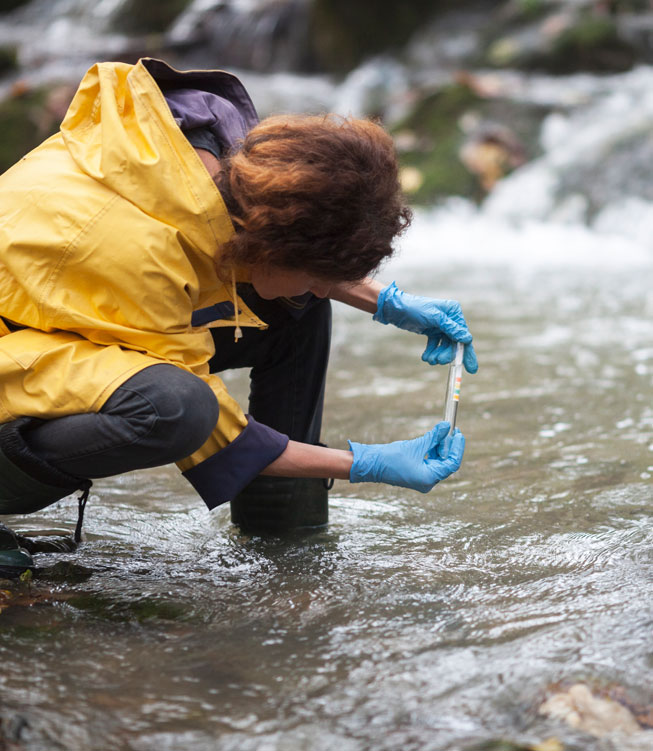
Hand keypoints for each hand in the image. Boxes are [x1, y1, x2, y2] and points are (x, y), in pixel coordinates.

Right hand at [348, 422, 464, 492]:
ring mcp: (422, 478)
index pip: (452, 463)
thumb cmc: (392, 457)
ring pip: (438, 461)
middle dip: (450, 446)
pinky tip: (434, 438)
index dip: (457, 448)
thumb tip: (447, 426)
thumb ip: (434, 437)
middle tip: (452, 429)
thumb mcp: (416, 445)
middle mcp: (428, 481)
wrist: (372, 464)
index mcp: (429, 478)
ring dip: (441, 446)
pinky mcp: (417, 474)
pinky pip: (430, 462)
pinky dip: (433, 450)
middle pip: (446, 463)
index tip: (459, 433)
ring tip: (442, 431)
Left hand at [374, 282, 477, 372]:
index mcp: (454, 312)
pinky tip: (425, 357)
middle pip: (455, 343)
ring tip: (429, 360)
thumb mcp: (434, 318)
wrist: (396, 309)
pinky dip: (432, 352)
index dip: (467, 352)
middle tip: (439, 361)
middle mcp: (450, 319)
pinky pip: (436, 345)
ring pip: (445, 346)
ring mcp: (441, 326)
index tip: (471, 369)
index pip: (463, 335)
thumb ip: (451, 329)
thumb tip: (468, 339)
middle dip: (447, 354)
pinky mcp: (432, 331)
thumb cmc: (415, 309)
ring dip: (438, 355)